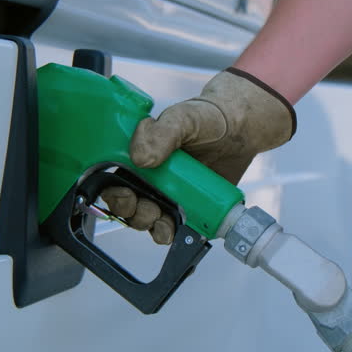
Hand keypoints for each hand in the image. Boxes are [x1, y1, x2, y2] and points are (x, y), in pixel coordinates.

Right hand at [100, 68, 295, 243]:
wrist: (241, 129)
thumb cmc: (206, 118)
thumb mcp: (182, 118)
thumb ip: (161, 132)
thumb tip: (141, 158)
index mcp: (136, 156)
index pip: (111, 181)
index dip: (114, 193)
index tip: (126, 194)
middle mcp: (147, 179)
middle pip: (126, 206)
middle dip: (133, 213)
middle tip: (149, 208)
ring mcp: (167, 196)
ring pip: (146, 221)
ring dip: (150, 225)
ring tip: (164, 218)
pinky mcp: (188, 209)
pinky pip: (173, 229)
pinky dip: (172, 234)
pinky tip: (177, 229)